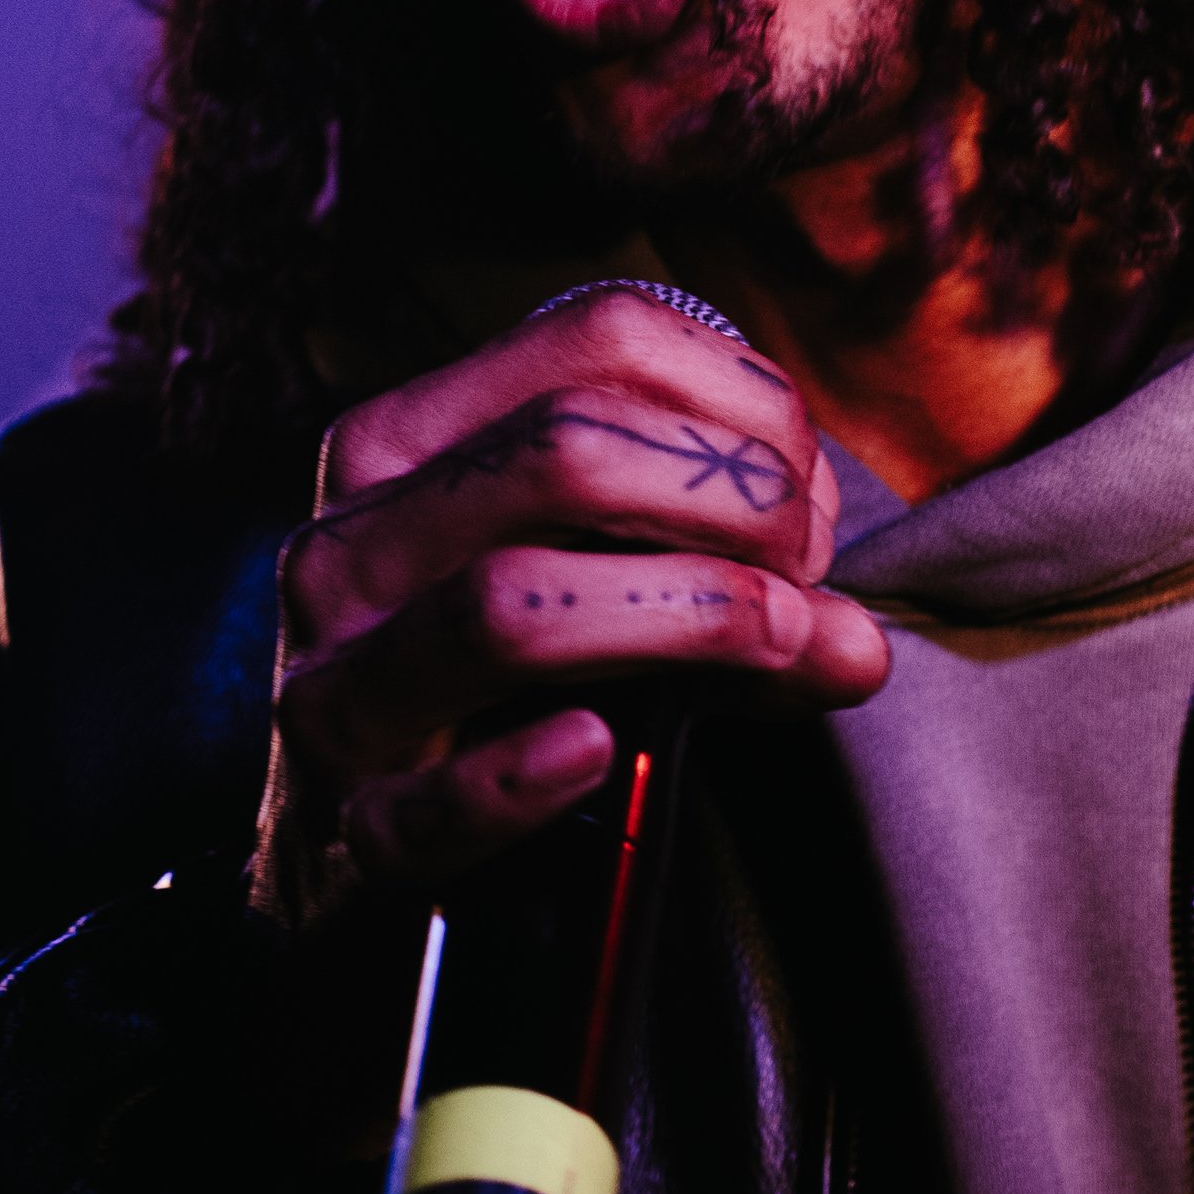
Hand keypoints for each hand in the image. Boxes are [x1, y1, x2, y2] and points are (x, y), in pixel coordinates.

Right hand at [253, 287, 889, 942]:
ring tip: (772, 642)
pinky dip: (526, 774)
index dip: (745, 403)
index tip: (802, 495)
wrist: (348, 855)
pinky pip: (438, 796)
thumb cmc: (499, 691)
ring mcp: (336, 683)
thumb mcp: (609, 594)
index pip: (600, 338)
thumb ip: (739, 591)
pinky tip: (597, 754)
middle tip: (801, 576)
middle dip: (731, 501)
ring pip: (509, 605)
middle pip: (564, 450)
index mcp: (411, 443)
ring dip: (682, 616)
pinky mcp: (345, 827)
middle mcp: (352, 542)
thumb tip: (857, 640)